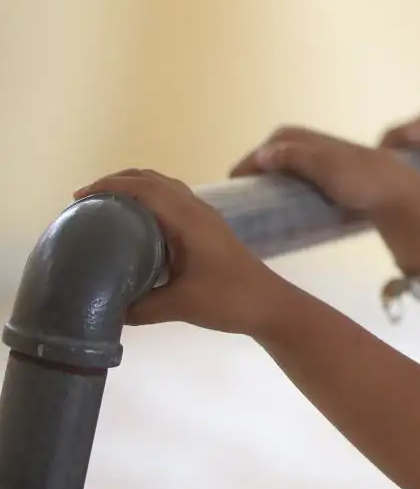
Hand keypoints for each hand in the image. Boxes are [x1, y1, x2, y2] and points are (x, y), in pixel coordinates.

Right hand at [75, 169, 295, 337]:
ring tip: (105, 207)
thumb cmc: (229, 300)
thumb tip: (104, 309)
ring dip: (135, 188)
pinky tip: (136, 224)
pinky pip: (174, 201)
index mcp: (188, 220)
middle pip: (152, 179)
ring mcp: (205, 217)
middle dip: (117, 181)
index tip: (80, 196)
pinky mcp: (209, 228)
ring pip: (165, 187)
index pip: (144, 188)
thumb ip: (138, 307)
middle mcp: (197, 210)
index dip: (110, 185)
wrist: (271, 305)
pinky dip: (150, 200)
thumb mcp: (178, 306)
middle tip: (86, 200)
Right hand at [232, 127, 419, 274]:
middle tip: (246, 189)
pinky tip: (293, 204)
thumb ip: (298, 159)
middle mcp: (327, 149)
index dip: (255, 155)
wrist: (404, 198)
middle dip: (263, 162)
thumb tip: (264, 152)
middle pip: (287, 148)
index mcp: (320, 142)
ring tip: (263, 197)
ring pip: (299, 163)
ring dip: (278, 174)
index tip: (235, 179)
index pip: (279, 138)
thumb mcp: (330, 168)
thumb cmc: (365, 182)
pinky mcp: (346, 183)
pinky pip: (311, 178)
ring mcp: (338, 165)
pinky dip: (295, 185)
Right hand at [381, 108, 419, 198]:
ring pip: (407, 151)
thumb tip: (400, 139)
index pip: (390, 137)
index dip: (379, 160)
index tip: (376, 188)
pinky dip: (415, 170)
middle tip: (387, 195)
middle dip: (389, 166)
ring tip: (399, 196)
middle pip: (396, 144)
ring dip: (401, 170)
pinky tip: (418, 191)